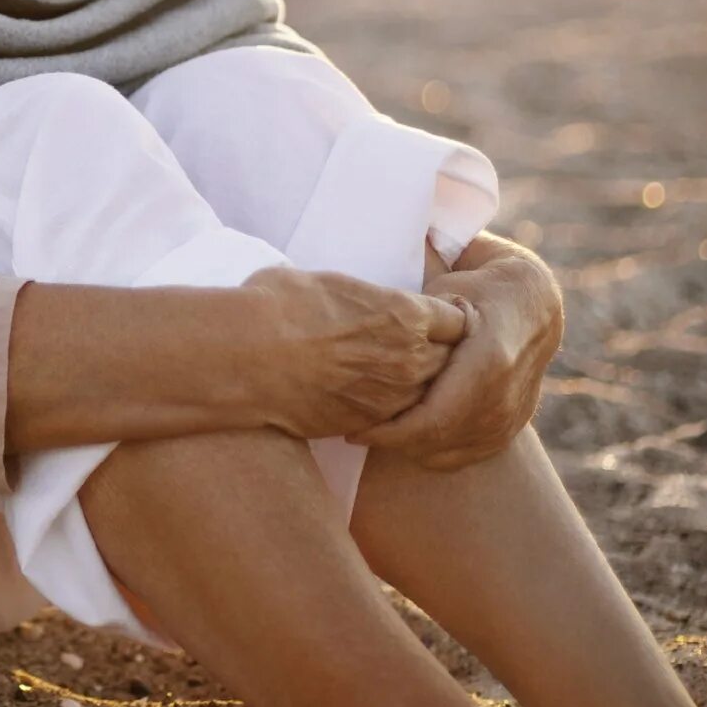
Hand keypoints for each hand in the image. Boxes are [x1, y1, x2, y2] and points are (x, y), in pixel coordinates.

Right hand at [234, 264, 469, 440]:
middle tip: (419, 351)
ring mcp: (391, 397)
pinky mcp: (367, 424)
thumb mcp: (331, 283)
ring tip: (392, 377)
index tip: (436, 321)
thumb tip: (356, 298)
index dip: (448, 321)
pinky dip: (390, 411)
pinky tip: (368, 399)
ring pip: (428, 396)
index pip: (458, 321)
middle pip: (451, 362)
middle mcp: (410, 359)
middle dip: (441, 356)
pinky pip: (395, 419)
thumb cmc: (281, 305)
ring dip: (418, 388)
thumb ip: (364, 297)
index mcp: (406, 314)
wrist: (248, 356)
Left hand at [352, 240, 563, 470]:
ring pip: (448, 454)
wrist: (532, 306)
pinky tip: (408, 436)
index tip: (354, 427)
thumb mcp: (447, 293)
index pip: (433, 418)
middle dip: (391, 442)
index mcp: (489, 362)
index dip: (390, 430)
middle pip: (437, 441)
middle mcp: (504, 399)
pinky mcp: (510, 430)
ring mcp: (510, 419)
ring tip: (378, 430)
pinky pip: (464, 457)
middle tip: (357, 430)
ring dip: (408, 449)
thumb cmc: (478, 291)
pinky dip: (432, 452)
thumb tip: (375, 345)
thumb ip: (417, 323)